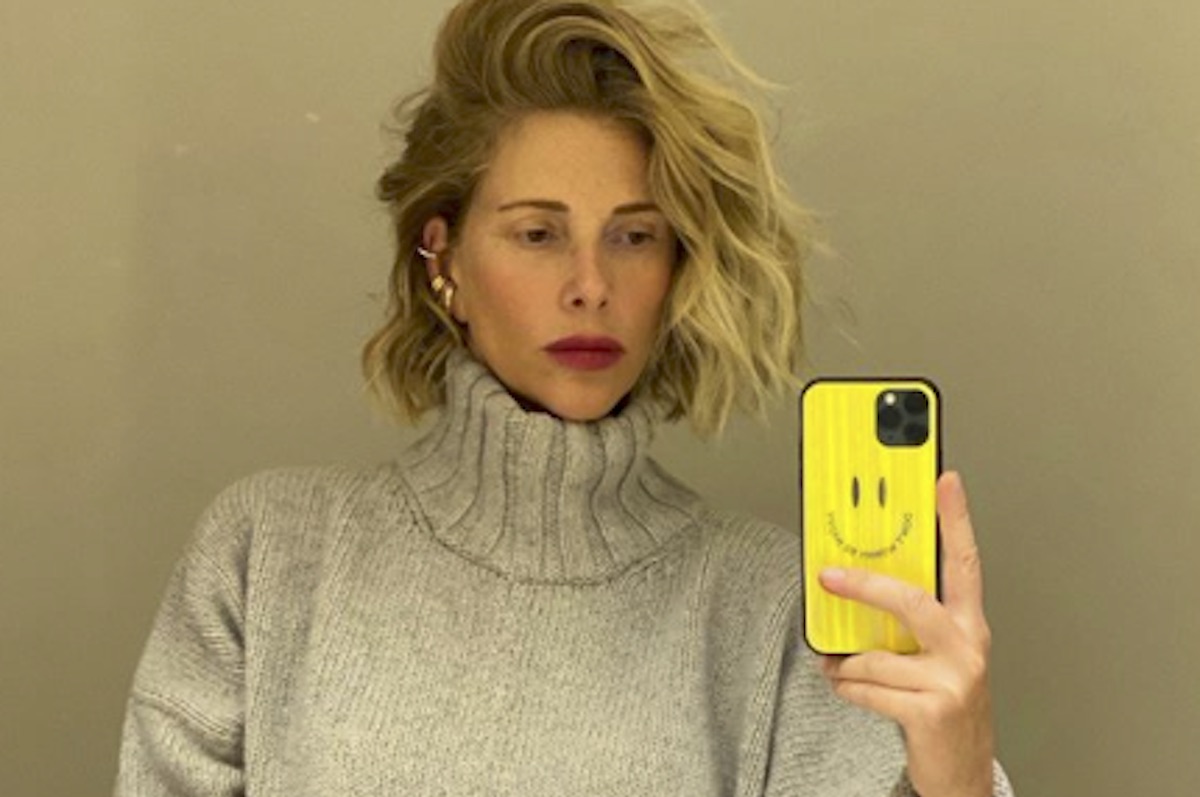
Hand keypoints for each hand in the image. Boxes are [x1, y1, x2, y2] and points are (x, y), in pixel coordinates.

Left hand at [818, 471, 994, 796]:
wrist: (961, 772)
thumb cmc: (941, 702)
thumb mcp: (936, 654)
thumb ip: (911, 618)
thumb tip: (857, 579)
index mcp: (969, 623)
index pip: (964, 561)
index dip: (956, 519)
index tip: (945, 478)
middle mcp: (968, 646)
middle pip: (910, 600)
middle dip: (864, 587)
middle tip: (829, 576)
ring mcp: (954, 680)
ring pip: (876, 654)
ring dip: (847, 663)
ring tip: (841, 666)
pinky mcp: (933, 710)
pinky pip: (868, 687)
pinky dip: (847, 687)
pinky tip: (848, 687)